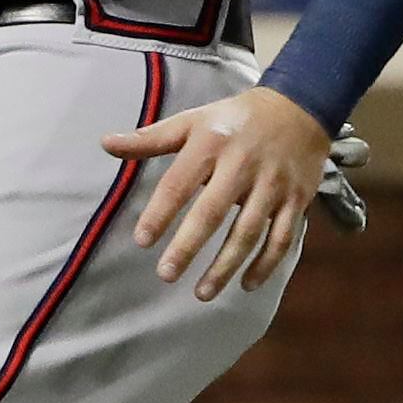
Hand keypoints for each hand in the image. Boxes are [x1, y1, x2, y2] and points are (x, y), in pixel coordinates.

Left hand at [104, 84, 330, 301]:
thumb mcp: (191, 121)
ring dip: (225, 266)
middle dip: (188, 246)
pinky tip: (246, 284)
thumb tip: (105, 144)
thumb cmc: (232, 120)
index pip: (178, 183)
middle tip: (166, 274)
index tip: (142, 242)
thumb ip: (149, 138)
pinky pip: (282, 238)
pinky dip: (266, 265)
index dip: (159, 213)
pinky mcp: (296, 200)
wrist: (297, 110)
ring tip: (202, 292)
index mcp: (210, 145)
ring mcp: (272, 185)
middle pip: (212, 212)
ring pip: (248, 232)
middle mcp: (241, 166)